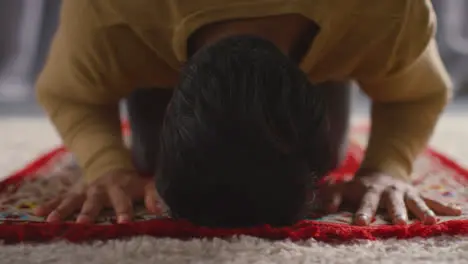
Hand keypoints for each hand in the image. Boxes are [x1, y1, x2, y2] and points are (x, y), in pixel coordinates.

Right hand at [34, 171, 161, 223]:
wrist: (109, 163)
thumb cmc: (130, 181)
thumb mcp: (144, 184)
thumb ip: (153, 195)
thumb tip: (159, 210)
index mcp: (120, 188)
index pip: (123, 201)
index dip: (124, 211)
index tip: (123, 222)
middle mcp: (100, 189)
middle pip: (94, 201)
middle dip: (88, 212)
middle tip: (83, 223)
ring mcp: (84, 190)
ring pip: (72, 200)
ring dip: (62, 210)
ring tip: (52, 222)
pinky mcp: (72, 192)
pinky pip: (59, 198)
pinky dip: (48, 205)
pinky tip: (37, 213)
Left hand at [319, 169, 461, 225]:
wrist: (381, 171)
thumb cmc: (359, 186)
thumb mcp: (343, 187)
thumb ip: (332, 196)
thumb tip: (325, 207)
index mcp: (369, 190)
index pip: (365, 202)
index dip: (363, 211)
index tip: (360, 222)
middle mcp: (388, 191)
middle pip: (392, 203)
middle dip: (397, 212)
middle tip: (400, 223)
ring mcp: (405, 193)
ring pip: (415, 202)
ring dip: (423, 211)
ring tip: (431, 222)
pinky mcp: (417, 194)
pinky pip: (432, 199)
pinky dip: (443, 206)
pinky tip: (456, 212)